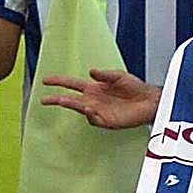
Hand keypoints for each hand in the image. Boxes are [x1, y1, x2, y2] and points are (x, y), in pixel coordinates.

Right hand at [40, 68, 159, 129]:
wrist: (149, 101)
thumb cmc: (136, 88)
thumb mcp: (119, 76)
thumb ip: (104, 74)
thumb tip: (91, 71)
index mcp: (94, 88)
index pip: (71, 84)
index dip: (59, 82)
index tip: (46, 80)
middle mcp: (93, 100)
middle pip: (70, 99)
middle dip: (56, 99)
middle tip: (44, 100)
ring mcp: (98, 111)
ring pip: (79, 109)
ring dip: (71, 105)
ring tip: (63, 101)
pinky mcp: (106, 121)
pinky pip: (94, 119)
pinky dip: (89, 114)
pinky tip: (89, 108)